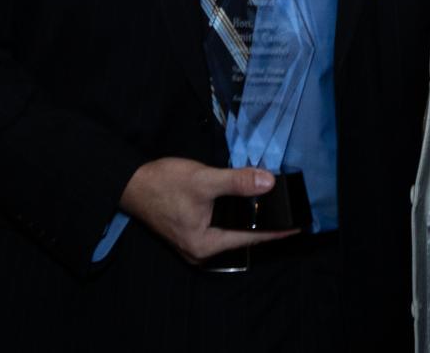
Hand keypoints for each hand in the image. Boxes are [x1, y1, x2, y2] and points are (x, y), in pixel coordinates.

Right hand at [119, 157, 297, 263]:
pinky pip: (220, 225)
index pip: (250, 238)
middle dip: (263, 223)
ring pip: (231, 230)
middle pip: (241, 236)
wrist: (131, 182)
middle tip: (287, 210)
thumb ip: (236, 182)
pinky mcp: (190, 230)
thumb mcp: (204, 180)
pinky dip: (234, 215)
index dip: (275, 230)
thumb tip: (268, 184)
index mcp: (206, 245)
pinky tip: (245, 203)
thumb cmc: (164, 184)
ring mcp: (194, 242)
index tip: (298, 226)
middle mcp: (201, 250)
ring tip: (272, 205)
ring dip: (248, 218)